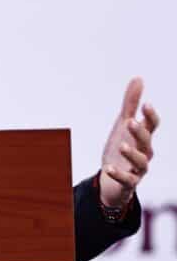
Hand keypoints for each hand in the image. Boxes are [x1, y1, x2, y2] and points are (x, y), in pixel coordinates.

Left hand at [99, 77, 160, 207]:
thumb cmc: (122, 146)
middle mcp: (144, 153)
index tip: (146, 104)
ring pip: (141, 162)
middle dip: (140, 132)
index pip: (152, 125)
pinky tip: (109, 167)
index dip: (150, 116)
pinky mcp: (128, 182)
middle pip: (146, 142)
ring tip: (122, 145)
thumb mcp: (123, 123)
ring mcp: (138, 168)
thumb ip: (130, 103)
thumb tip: (138, 78)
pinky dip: (119, 174)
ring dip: (132, 153)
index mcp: (143, 137)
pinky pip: (127, 179)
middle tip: (129, 121)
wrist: (112, 177)